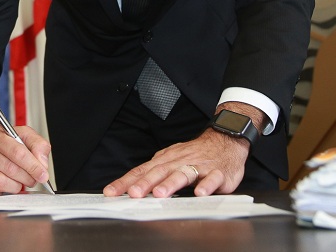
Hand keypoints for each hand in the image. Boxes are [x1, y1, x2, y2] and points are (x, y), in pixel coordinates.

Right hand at [0, 114, 50, 196]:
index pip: (17, 152)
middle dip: (27, 178)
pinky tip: (4, 186)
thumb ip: (38, 145)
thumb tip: (42, 164)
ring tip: (18, 182)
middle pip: (10, 169)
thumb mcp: (22, 134)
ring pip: (0, 182)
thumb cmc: (2, 141)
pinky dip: (0, 193)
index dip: (33, 166)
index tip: (43, 175)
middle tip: (32, 179)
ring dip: (15, 186)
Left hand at [103, 102, 263, 197]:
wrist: (224, 140)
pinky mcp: (218, 173)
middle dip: (145, 184)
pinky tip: (199, 194)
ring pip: (183, 174)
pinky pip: (212, 179)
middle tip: (133, 194)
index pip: (141, 171)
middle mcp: (179, 162)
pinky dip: (206, 186)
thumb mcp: (170, 160)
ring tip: (160, 193)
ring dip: (171, 184)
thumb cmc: (194, 154)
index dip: (125, 182)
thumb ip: (153, 173)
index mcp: (165, 161)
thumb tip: (131, 186)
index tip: (111, 192)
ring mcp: (199, 167)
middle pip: (159, 172)